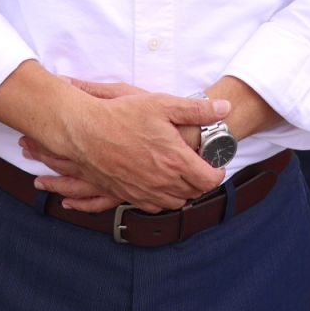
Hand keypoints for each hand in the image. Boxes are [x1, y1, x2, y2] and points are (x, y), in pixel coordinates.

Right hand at [41, 89, 229, 211]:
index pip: (208, 179)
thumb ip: (197, 109)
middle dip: (202, 182)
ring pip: (175, 202)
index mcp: (176, 160)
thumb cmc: (122, 115)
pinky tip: (160, 185)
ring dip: (183, 192)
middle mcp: (162, 181)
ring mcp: (144, 191)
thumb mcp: (162, 104)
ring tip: (183, 176)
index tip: (217, 164)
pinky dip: (162, 199)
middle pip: (194, 193)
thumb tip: (225, 109)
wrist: (84, 132)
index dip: (217, 173)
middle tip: (201, 167)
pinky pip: (153, 206)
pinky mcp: (128, 195)